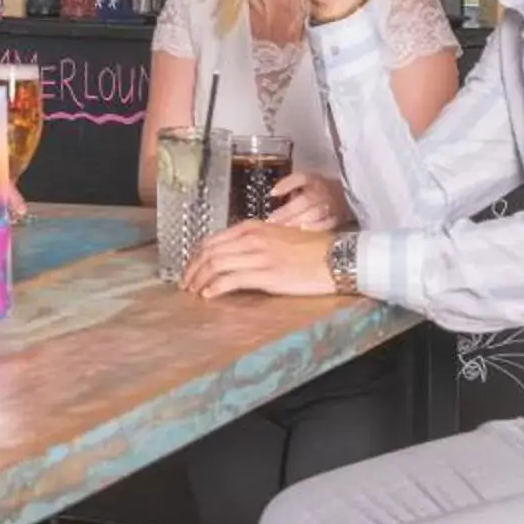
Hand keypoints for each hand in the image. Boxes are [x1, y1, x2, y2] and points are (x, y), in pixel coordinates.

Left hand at [180, 221, 340, 300]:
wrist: (337, 258)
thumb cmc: (312, 249)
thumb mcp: (278, 237)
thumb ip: (256, 242)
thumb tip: (236, 255)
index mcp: (253, 227)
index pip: (213, 240)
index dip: (196, 256)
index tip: (190, 268)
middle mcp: (251, 239)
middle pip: (209, 252)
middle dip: (192, 269)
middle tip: (186, 283)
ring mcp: (258, 256)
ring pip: (215, 265)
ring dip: (200, 280)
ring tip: (193, 292)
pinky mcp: (266, 275)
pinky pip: (231, 280)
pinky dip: (215, 288)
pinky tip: (209, 295)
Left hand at [265, 171, 353, 230]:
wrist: (344, 198)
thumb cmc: (319, 190)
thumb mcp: (305, 181)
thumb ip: (289, 185)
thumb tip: (273, 194)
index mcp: (315, 180)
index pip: (302, 178)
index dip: (287, 185)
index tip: (272, 194)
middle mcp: (324, 192)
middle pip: (306, 200)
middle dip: (288, 211)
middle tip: (272, 219)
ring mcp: (331, 206)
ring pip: (315, 212)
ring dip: (298, 220)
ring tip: (284, 226)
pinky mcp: (337, 219)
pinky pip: (326, 223)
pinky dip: (314, 226)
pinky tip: (303, 229)